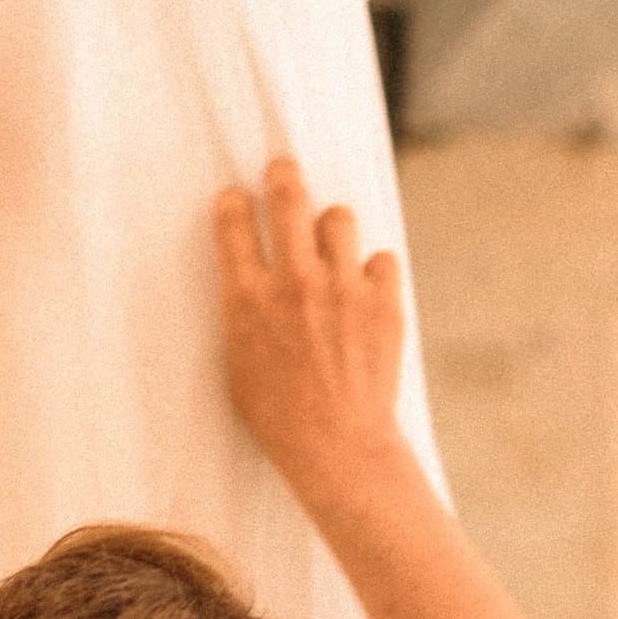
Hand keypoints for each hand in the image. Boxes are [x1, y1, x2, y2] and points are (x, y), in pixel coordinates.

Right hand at [214, 159, 408, 517]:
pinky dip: (372, 272)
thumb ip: (243, 311)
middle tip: (284, 173)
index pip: (234, 221)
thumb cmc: (278, 415)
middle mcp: (294, 282)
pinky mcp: (383, 301)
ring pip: (339, 217)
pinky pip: (381, 258)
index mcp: (247, 299)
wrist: (336, 446)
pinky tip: (364, 292)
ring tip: (332, 248)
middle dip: (283, 175)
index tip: (238, 200)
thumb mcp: (238, 362)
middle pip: (288, 196)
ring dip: (332, 227)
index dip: (235, 203)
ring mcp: (342, 288)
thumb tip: (249, 278)